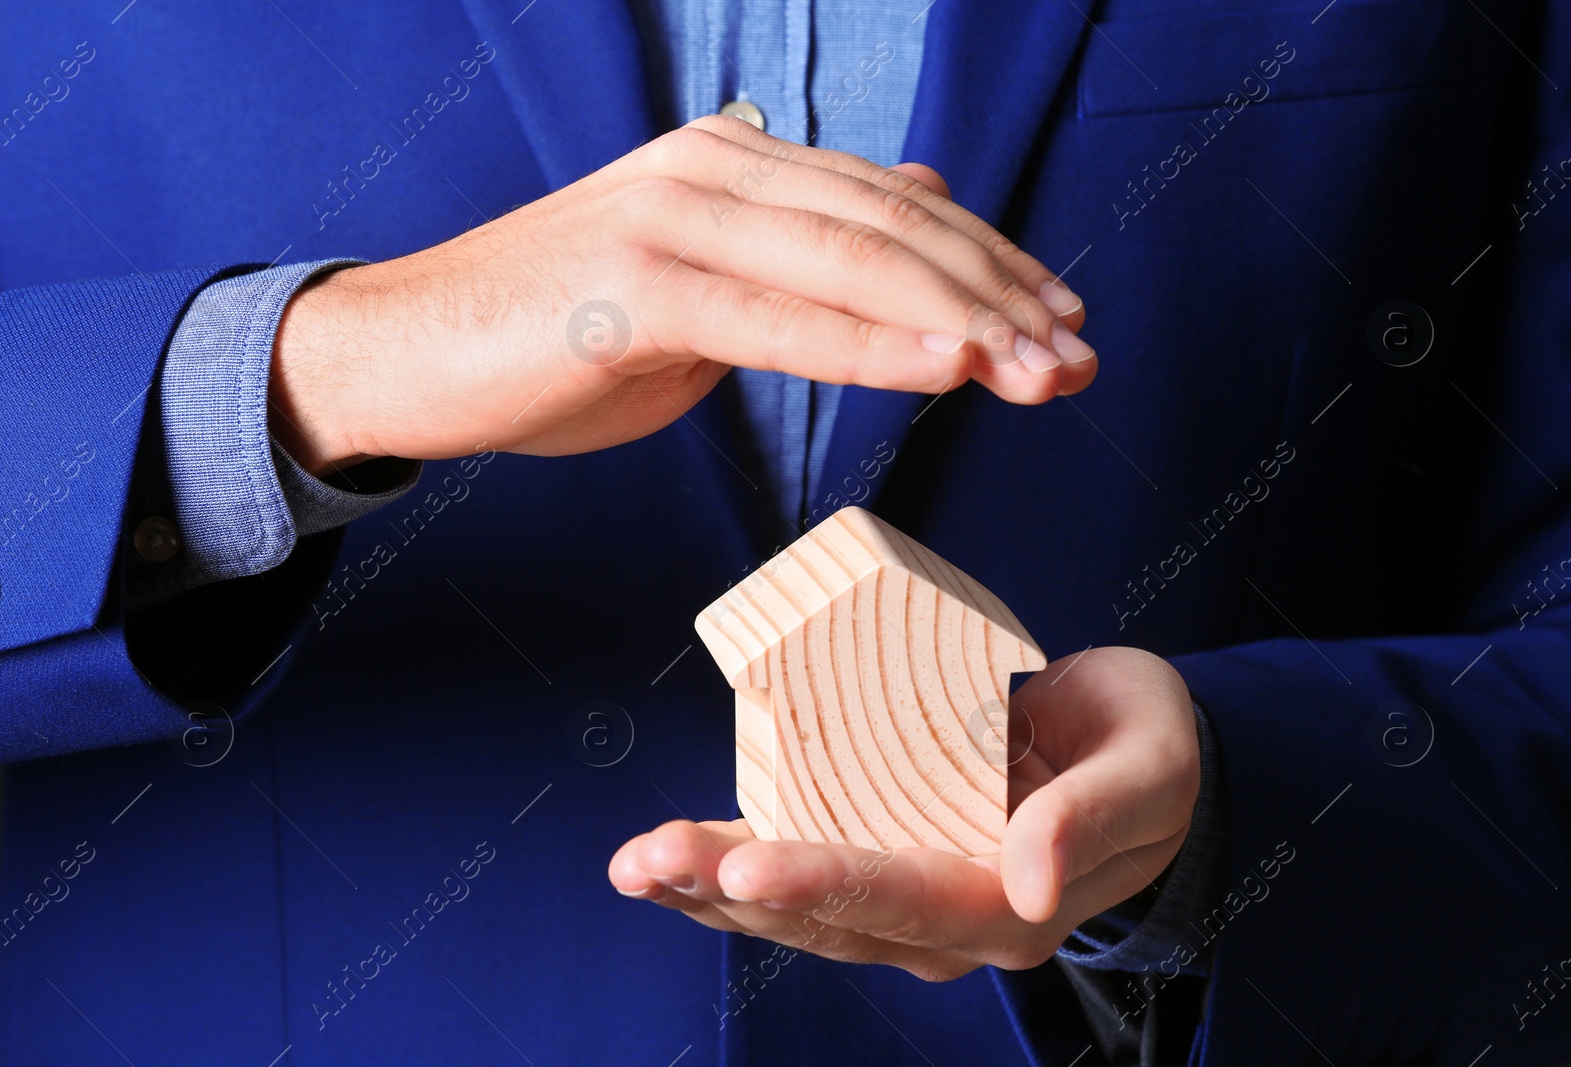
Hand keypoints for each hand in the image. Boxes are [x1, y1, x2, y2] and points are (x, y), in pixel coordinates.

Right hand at [269, 114, 1094, 475]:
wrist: (412, 350)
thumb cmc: (560, 332)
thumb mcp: (702, 283)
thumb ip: (804, 246)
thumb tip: (918, 208)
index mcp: (734, 164)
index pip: (893, 207)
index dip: (992, 260)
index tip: (1065, 318)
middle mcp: (713, 170)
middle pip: (892, 229)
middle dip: (1002, 294)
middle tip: (1079, 356)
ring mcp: (672, 220)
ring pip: (851, 264)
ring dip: (964, 322)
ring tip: (1044, 370)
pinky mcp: (635, 287)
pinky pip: (777, 318)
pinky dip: (871, 344)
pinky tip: (949, 367)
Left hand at [609, 647, 1199, 980]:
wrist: (1136, 752)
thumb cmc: (1147, 750)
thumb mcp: (1146, 767)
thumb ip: (1094, 820)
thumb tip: (1029, 882)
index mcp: (1009, 906)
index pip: (906, 900)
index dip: (825, 884)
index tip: (750, 861)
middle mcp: (944, 920)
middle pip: (826, 915)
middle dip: (730, 887)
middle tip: (649, 858)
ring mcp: (905, 898)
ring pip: (794, 908)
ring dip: (708, 887)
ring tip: (632, 864)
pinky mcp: (879, 855)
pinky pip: (795, 870)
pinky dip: (729, 863)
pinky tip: (666, 856)